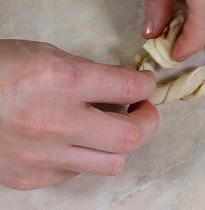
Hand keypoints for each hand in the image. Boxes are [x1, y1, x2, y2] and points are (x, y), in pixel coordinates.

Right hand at [0, 40, 157, 189]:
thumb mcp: (45, 54)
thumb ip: (88, 72)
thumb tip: (124, 84)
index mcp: (62, 81)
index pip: (129, 88)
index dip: (148, 86)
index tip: (147, 84)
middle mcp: (55, 122)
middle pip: (131, 136)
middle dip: (148, 121)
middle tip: (143, 111)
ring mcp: (41, 156)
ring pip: (111, 163)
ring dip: (121, 144)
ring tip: (115, 128)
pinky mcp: (29, 177)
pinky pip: (76, 173)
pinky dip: (85, 157)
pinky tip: (75, 140)